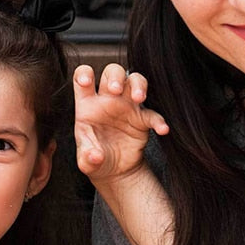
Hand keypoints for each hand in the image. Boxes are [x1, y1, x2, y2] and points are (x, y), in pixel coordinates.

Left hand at [73, 63, 168, 182]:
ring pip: (135, 81)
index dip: (84, 74)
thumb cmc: (95, 158)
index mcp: (87, 104)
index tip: (86, 81)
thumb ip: (87, 157)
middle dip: (115, 76)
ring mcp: (126, 107)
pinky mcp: (142, 120)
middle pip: (112, 72)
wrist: (114, 171)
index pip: (82, 78)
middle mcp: (107, 100)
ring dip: (138, 85)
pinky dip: (159, 120)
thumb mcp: (86, 161)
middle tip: (116, 90)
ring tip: (138, 97)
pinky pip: (153, 114)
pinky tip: (161, 129)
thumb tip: (95, 156)